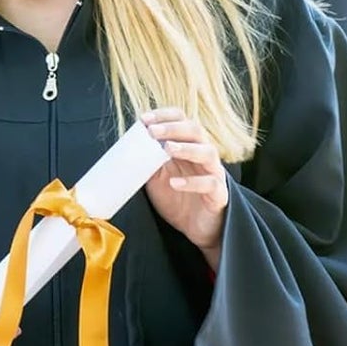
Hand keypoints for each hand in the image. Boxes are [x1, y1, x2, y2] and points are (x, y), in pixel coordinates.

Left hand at [142, 108, 228, 269]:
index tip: (144, 119)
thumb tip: (128, 150)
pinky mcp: (218, 194)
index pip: (182, 120)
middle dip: (173, 128)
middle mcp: (203, 155)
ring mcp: (213, 173)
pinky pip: (210, 183)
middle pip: (196, 131)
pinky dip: (193, 182)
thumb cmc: (178, 199)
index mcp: (189, 146)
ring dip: (187, 148)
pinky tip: (175, 183)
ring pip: (208, 152)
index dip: (164, 116)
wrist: (196, 229)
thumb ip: (149, 163)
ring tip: (168, 149)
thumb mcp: (157, 179)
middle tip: (153, 131)